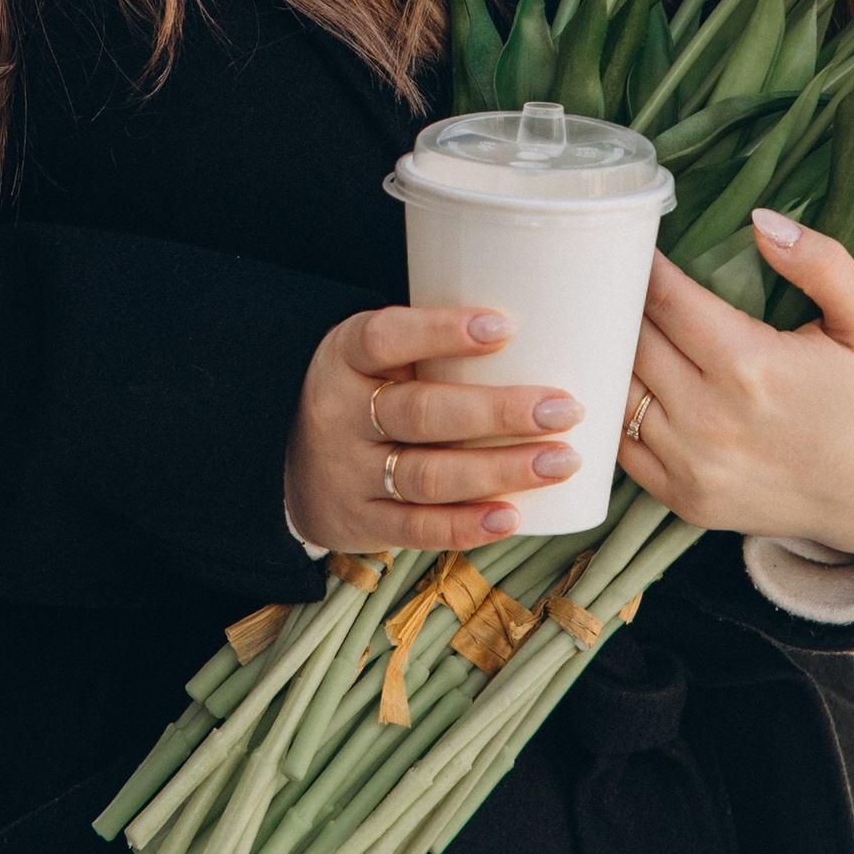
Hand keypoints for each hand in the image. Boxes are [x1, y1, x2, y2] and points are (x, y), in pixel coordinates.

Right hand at [285, 304, 582, 554]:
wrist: (288, 464)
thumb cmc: (367, 393)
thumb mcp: (377, 357)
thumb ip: (434, 345)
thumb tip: (548, 323)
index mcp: (344, 357)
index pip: (385, 337)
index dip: (442, 331)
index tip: (506, 326)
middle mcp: (340, 415)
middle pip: (421, 412)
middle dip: (499, 412)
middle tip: (565, 408)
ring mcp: (348, 474)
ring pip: (427, 475)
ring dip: (500, 470)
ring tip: (560, 461)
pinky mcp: (360, 523)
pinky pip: (417, 529)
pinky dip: (466, 525)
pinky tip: (512, 516)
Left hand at [619, 212, 853, 552]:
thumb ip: (822, 263)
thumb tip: (761, 220)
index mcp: (753, 366)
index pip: (665, 300)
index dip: (641, 266)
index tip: (631, 242)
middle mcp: (712, 420)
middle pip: (632, 342)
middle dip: (619, 303)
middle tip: (612, 275)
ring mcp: (693, 466)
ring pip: (616, 392)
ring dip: (610, 355)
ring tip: (609, 322)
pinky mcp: (685, 500)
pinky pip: (621, 446)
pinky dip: (614, 411)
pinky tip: (621, 379)